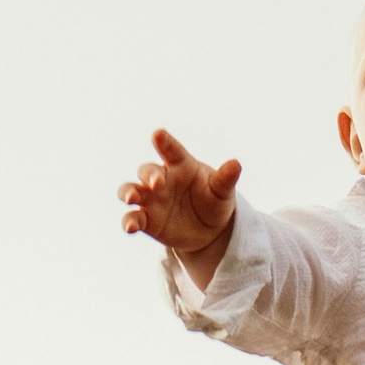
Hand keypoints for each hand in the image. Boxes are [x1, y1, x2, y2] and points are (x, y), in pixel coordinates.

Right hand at [119, 129, 241, 284]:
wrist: (209, 230)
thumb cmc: (213, 201)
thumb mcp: (222, 191)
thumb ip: (225, 178)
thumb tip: (236, 164)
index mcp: (181, 165)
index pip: (171, 150)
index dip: (164, 141)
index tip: (157, 134)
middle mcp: (162, 180)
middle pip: (147, 170)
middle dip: (149, 174)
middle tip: (157, 182)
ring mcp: (151, 199)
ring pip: (130, 190)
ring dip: (128, 192)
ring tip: (131, 197)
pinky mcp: (147, 220)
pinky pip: (133, 218)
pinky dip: (128, 221)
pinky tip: (129, 228)